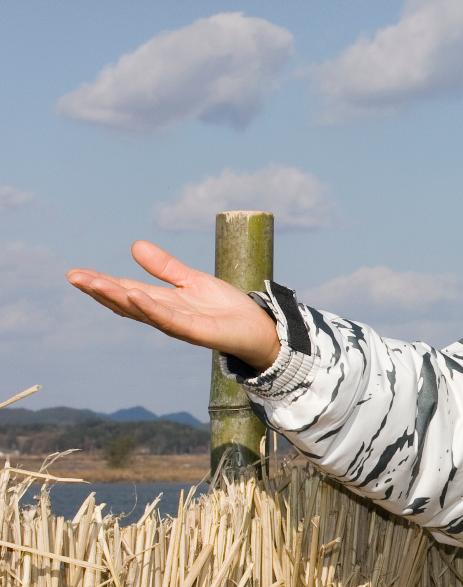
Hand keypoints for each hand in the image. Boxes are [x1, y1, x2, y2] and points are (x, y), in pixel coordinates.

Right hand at [67, 241, 280, 370]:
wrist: (257, 327)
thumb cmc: (226, 308)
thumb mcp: (191, 280)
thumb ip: (165, 267)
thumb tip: (135, 246)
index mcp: (162, 302)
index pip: (125, 291)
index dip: (102, 283)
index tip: (76, 273)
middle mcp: (165, 315)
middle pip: (126, 302)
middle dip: (100, 290)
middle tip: (74, 277)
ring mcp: (178, 324)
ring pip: (141, 311)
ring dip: (116, 297)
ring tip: (94, 283)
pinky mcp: (195, 331)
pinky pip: (168, 320)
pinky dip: (151, 309)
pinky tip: (135, 296)